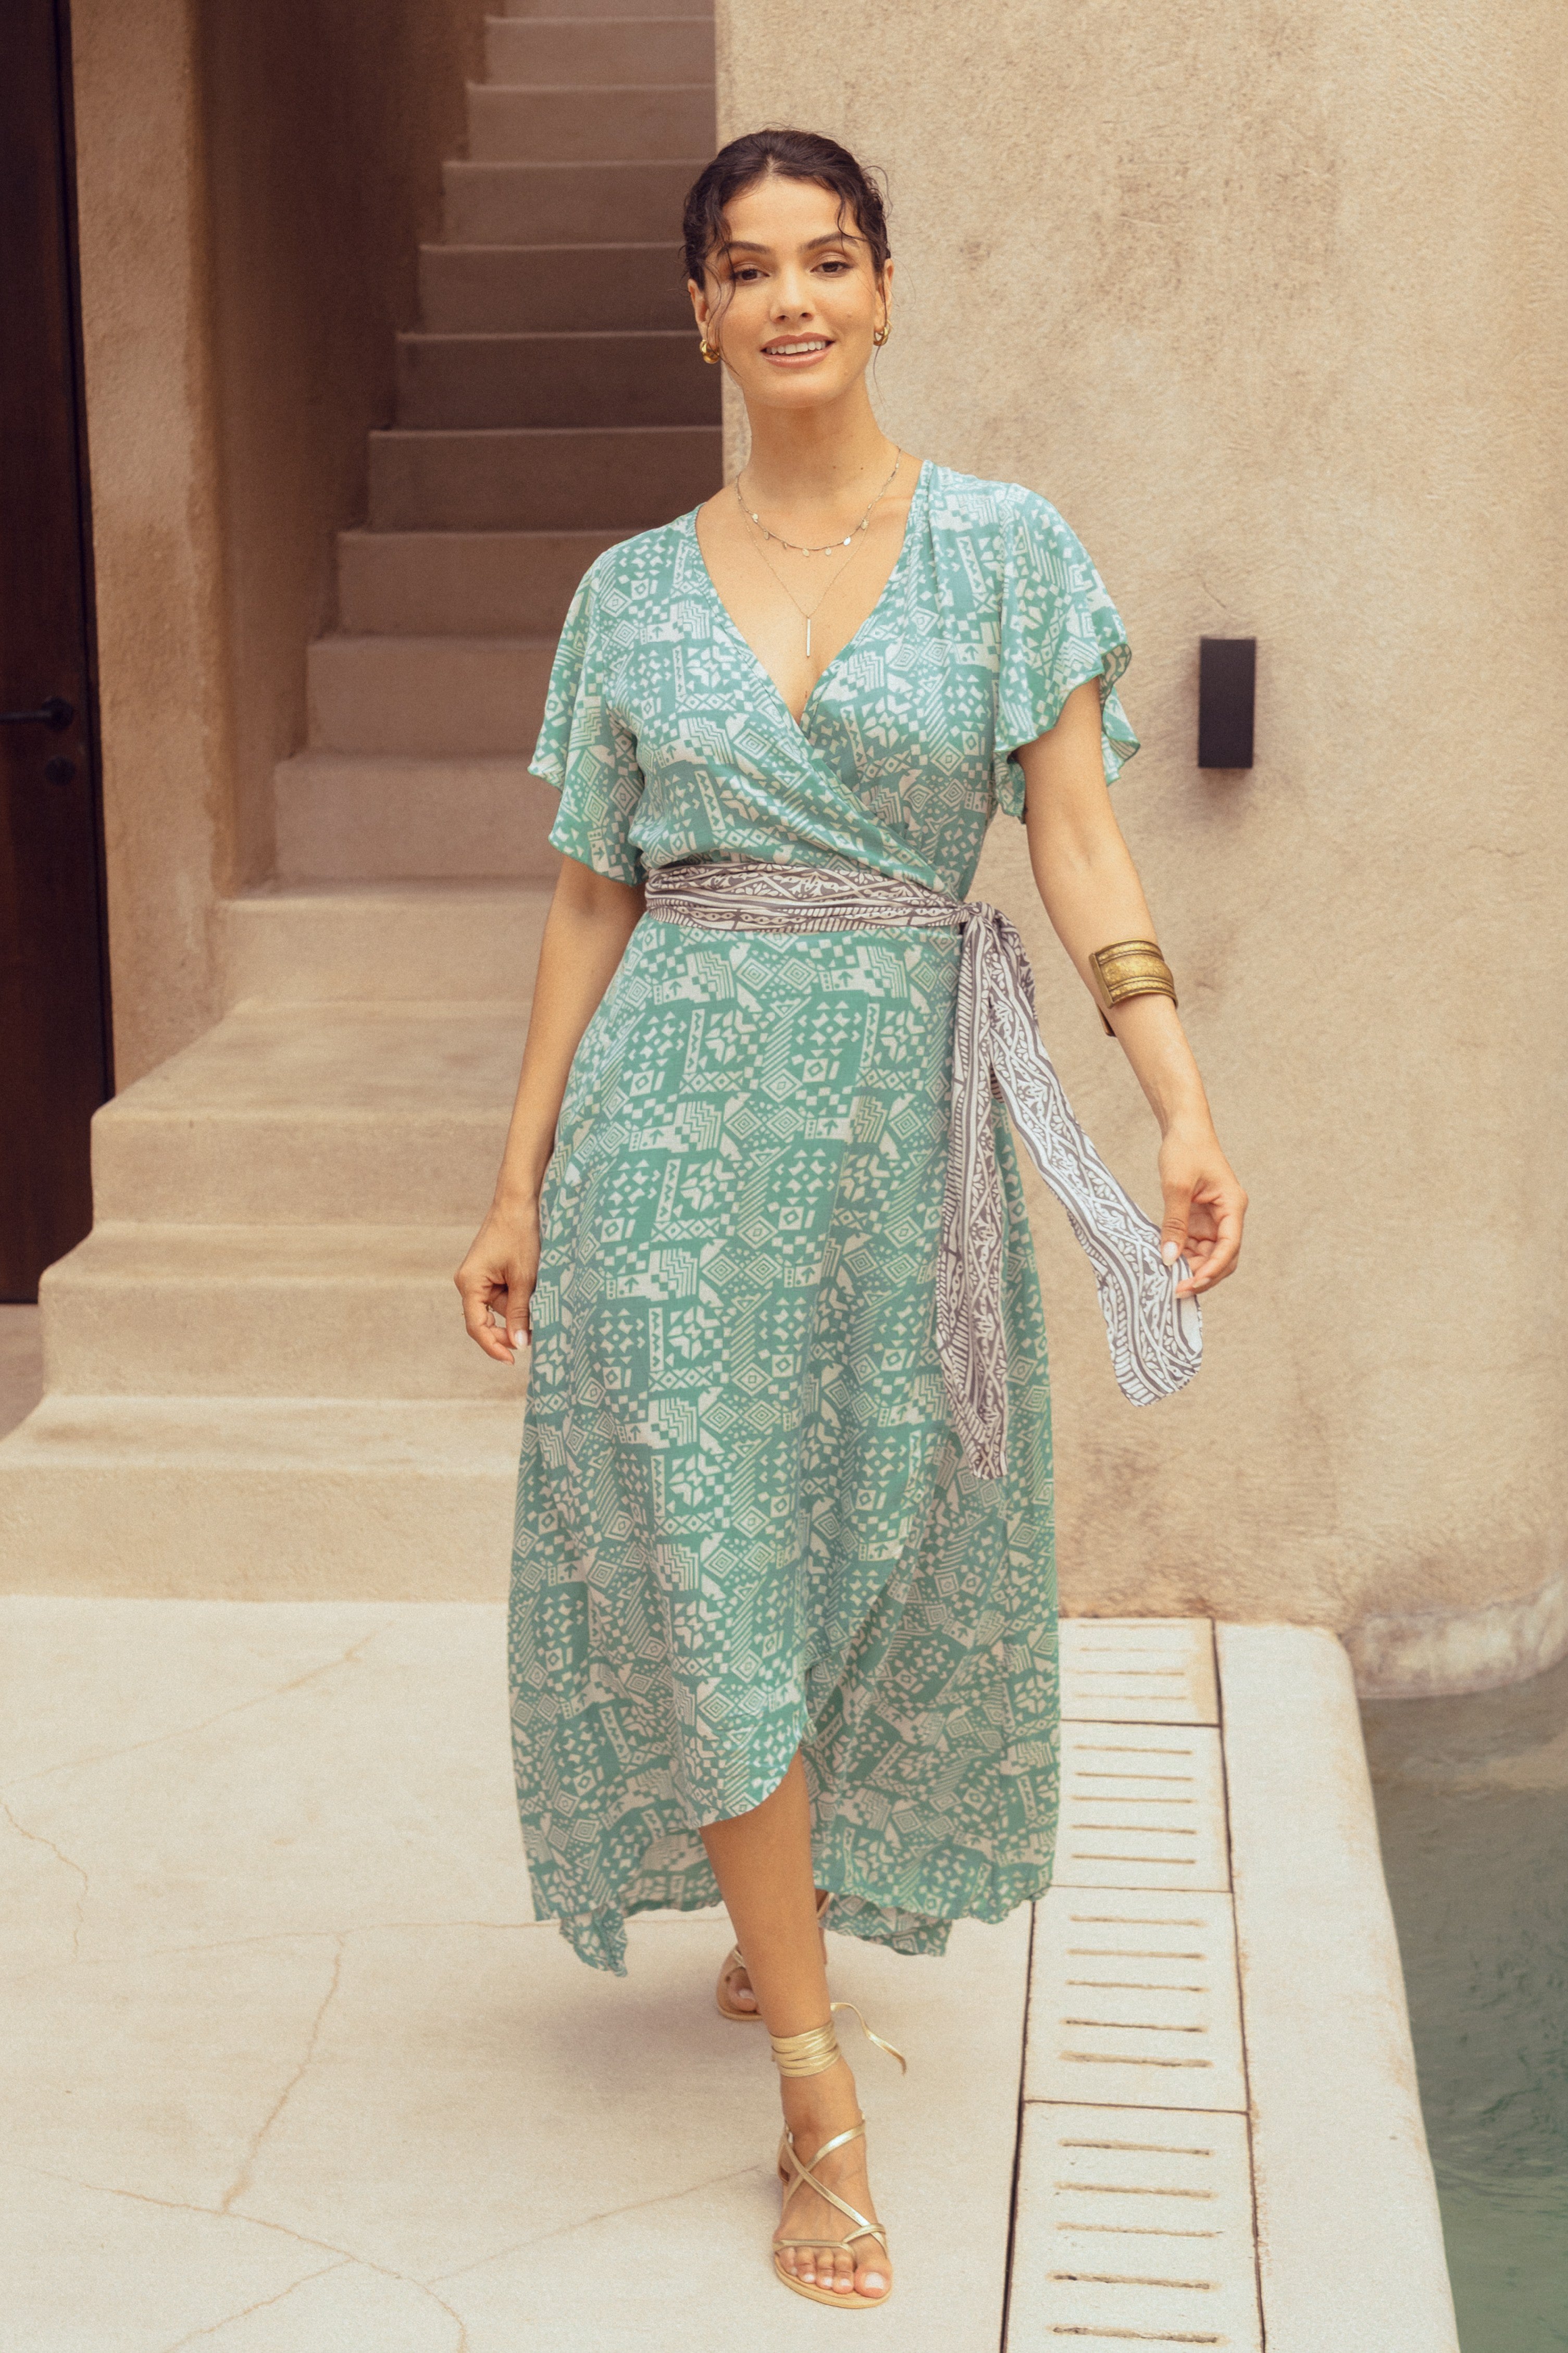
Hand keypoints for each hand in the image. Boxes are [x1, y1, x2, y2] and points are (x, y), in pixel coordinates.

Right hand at [454, 1200, 540, 1363]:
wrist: (518, 1201)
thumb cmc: (520, 1234)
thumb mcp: (525, 1277)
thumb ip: (520, 1312)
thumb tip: (519, 1344)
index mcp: (469, 1283)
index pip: (476, 1327)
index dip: (493, 1346)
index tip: (512, 1360)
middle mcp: (468, 1282)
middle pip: (487, 1319)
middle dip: (509, 1328)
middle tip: (534, 1335)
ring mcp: (478, 1276)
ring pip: (499, 1307)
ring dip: (519, 1309)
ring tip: (539, 1297)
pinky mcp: (490, 1271)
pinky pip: (502, 1293)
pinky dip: (518, 1297)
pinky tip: (533, 1291)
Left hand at [1156, 1123, 1245, 1297]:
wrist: (1184, 1129)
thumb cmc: (1185, 1150)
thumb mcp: (1176, 1186)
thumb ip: (1174, 1223)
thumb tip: (1169, 1258)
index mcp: (1232, 1206)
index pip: (1229, 1247)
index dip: (1212, 1269)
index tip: (1191, 1283)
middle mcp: (1227, 1216)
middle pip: (1222, 1258)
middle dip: (1203, 1276)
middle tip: (1176, 1290)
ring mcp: (1214, 1220)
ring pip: (1208, 1255)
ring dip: (1191, 1269)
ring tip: (1168, 1281)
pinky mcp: (1199, 1220)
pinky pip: (1194, 1246)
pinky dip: (1182, 1257)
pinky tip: (1166, 1264)